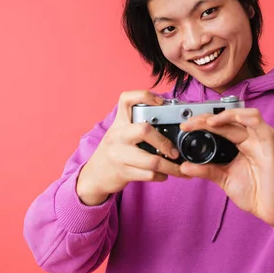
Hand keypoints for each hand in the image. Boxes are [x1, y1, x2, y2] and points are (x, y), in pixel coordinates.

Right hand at [76, 91, 186, 205]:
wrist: (95, 175)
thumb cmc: (114, 152)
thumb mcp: (120, 134)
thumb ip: (138, 127)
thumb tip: (171, 126)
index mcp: (119, 123)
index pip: (127, 99)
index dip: (144, 96)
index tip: (160, 102)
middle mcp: (118, 136)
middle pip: (145, 130)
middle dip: (165, 143)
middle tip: (175, 152)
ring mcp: (119, 155)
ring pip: (152, 161)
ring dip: (170, 167)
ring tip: (178, 168)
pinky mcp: (123, 172)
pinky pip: (149, 175)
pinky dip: (161, 176)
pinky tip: (164, 175)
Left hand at [179, 108, 273, 239]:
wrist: (271, 210)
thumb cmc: (254, 192)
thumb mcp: (223, 179)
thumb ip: (206, 170)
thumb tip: (184, 167)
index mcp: (239, 144)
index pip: (220, 126)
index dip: (202, 123)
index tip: (185, 128)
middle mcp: (251, 139)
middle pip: (229, 119)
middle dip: (207, 118)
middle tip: (189, 124)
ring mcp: (261, 141)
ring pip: (246, 115)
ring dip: (226, 115)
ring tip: (208, 122)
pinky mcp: (270, 148)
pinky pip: (262, 126)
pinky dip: (246, 118)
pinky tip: (232, 120)